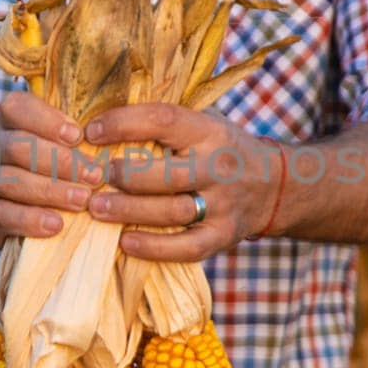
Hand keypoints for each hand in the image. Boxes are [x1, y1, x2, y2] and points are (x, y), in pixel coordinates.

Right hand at [0, 90, 103, 249]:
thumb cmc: (33, 171)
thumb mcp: (45, 146)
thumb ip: (70, 139)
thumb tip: (116, 138)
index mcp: (8, 124)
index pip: (16, 108)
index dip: (47, 120)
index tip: (79, 135)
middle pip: (18, 146)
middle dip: (61, 161)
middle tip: (96, 176)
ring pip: (9, 181)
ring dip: (50, 191)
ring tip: (82, 201)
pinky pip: (1, 215)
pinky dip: (30, 220)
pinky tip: (56, 225)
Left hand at [80, 102, 284, 260]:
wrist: (276, 185)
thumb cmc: (220, 150)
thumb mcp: (204, 123)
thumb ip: (165, 122)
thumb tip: (102, 119)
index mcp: (210, 132)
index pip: (164, 120)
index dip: (124, 124)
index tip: (92, 131)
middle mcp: (219, 167)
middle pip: (165, 173)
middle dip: (122, 175)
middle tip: (91, 177)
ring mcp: (224, 205)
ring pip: (171, 211)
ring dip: (128, 211)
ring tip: (95, 208)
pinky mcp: (223, 236)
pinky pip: (187, 247)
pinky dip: (154, 248)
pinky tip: (125, 242)